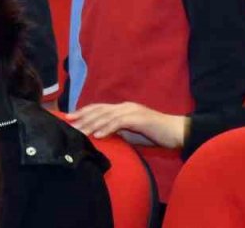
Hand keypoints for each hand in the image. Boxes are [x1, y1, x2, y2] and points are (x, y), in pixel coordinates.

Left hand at [67, 101, 187, 148]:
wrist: (176, 132)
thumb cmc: (155, 134)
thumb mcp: (133, 134)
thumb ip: (119, 133)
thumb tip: (104, 137)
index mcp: (123, 109)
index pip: (99, 109)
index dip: (84, 112)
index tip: (70, 118)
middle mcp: (125, 107)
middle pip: (99, 110)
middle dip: (82, 116)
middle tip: (68, 123)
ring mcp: (132, 111)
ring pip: (107, 115)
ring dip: (91, 123)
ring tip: (79, 131)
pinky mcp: (139, 118)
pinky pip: (119, 122)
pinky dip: (107, 128)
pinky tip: (98, 134)